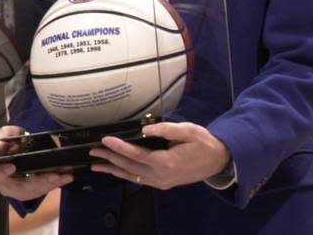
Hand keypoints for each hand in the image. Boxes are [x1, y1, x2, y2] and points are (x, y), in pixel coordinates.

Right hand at [0, 126, 72, 200]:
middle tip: (54, 176)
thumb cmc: (12, 142)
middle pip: (19, 187)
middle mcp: (3, 183)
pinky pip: (41, 190)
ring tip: (64, 176)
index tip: (12, 167)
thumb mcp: (8, 133)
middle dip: (38, 182)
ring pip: (33, 191)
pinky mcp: (28, 193)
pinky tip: (65, 177)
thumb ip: (4, 136)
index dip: (2, 171)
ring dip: (49, 184)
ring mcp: (15, 190)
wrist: (18, 151)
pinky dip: (53, 184)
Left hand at [89, 121, 229, 188]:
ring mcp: (161, 182)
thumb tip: (145, 129)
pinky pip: (139, 180)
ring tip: (96, 164)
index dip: (119, 147)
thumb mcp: (187, 131)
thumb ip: (165, 129)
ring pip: (132, 176)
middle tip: (93, 151)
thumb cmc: (203, 143)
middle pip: (130, 167)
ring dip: (113, 169)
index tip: (104, 140)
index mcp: (167, 162)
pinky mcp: (162, 183)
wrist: (218, 161)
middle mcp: (161, 175)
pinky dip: (124, 175)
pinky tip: (114, 170)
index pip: (137, 154)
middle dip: (110, 158)